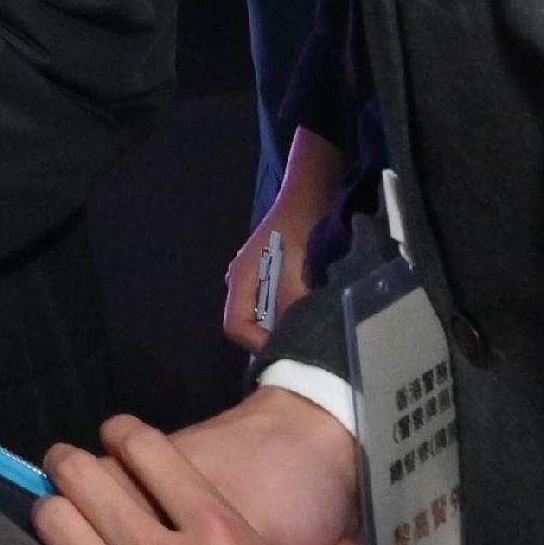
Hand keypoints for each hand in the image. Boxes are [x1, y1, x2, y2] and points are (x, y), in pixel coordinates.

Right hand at [223, 127, 349, 351]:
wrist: (309, 193)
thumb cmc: (301, 225)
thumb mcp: (299, 264)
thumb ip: (293, 299)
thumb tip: (294, 336)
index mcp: (241, 277)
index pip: (234, 325)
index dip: (257, 344)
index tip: (288, 351)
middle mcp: (241, 280)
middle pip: (245, 323)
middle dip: (271, 337)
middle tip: (303, 342)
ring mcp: (252, 276)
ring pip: (260, 315)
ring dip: (281, 325)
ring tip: (308, 327)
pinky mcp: (267, 274)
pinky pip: (271, 304)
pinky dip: (287, 313)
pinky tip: (308, 309)